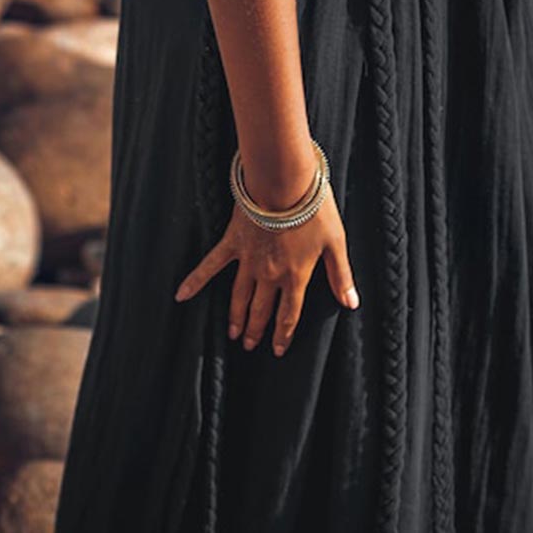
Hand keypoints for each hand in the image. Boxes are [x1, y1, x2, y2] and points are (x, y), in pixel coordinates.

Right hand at [172, 183, 358, 355]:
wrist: (285, 182)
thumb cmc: (314, 210)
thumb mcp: (336, 243)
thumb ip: (341, 275)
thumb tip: (351, 303)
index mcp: (295, 276)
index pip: (289, 315)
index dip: (283, 334)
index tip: (277, 350)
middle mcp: (269, 275)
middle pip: (262, 310)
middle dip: (257, 330)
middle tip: (250, 346)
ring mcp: (248, 261)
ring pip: (240, 296)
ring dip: (236, 317)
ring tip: (233, 334)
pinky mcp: (232, 243)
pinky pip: (210, 265)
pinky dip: (195, 280)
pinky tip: (181, 295)